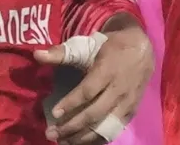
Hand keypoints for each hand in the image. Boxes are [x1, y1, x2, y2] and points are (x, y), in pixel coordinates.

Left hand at [35, 19, 153, 143]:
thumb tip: (37, 55)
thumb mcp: (87, 44)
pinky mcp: (132, 112)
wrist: (142, 48)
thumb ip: (62, 52)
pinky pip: (114, 130)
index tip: (54, 113)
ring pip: (106, 126)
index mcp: (108, 70)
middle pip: (95, 113)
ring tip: (63, 141)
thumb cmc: (109, 47)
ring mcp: (128, 102)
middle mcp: (119, 89)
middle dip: (72, 126)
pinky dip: (98, 138)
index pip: (88, 91)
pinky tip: (81, 141)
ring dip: (83, 137)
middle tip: (51, 134)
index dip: (71, 103)